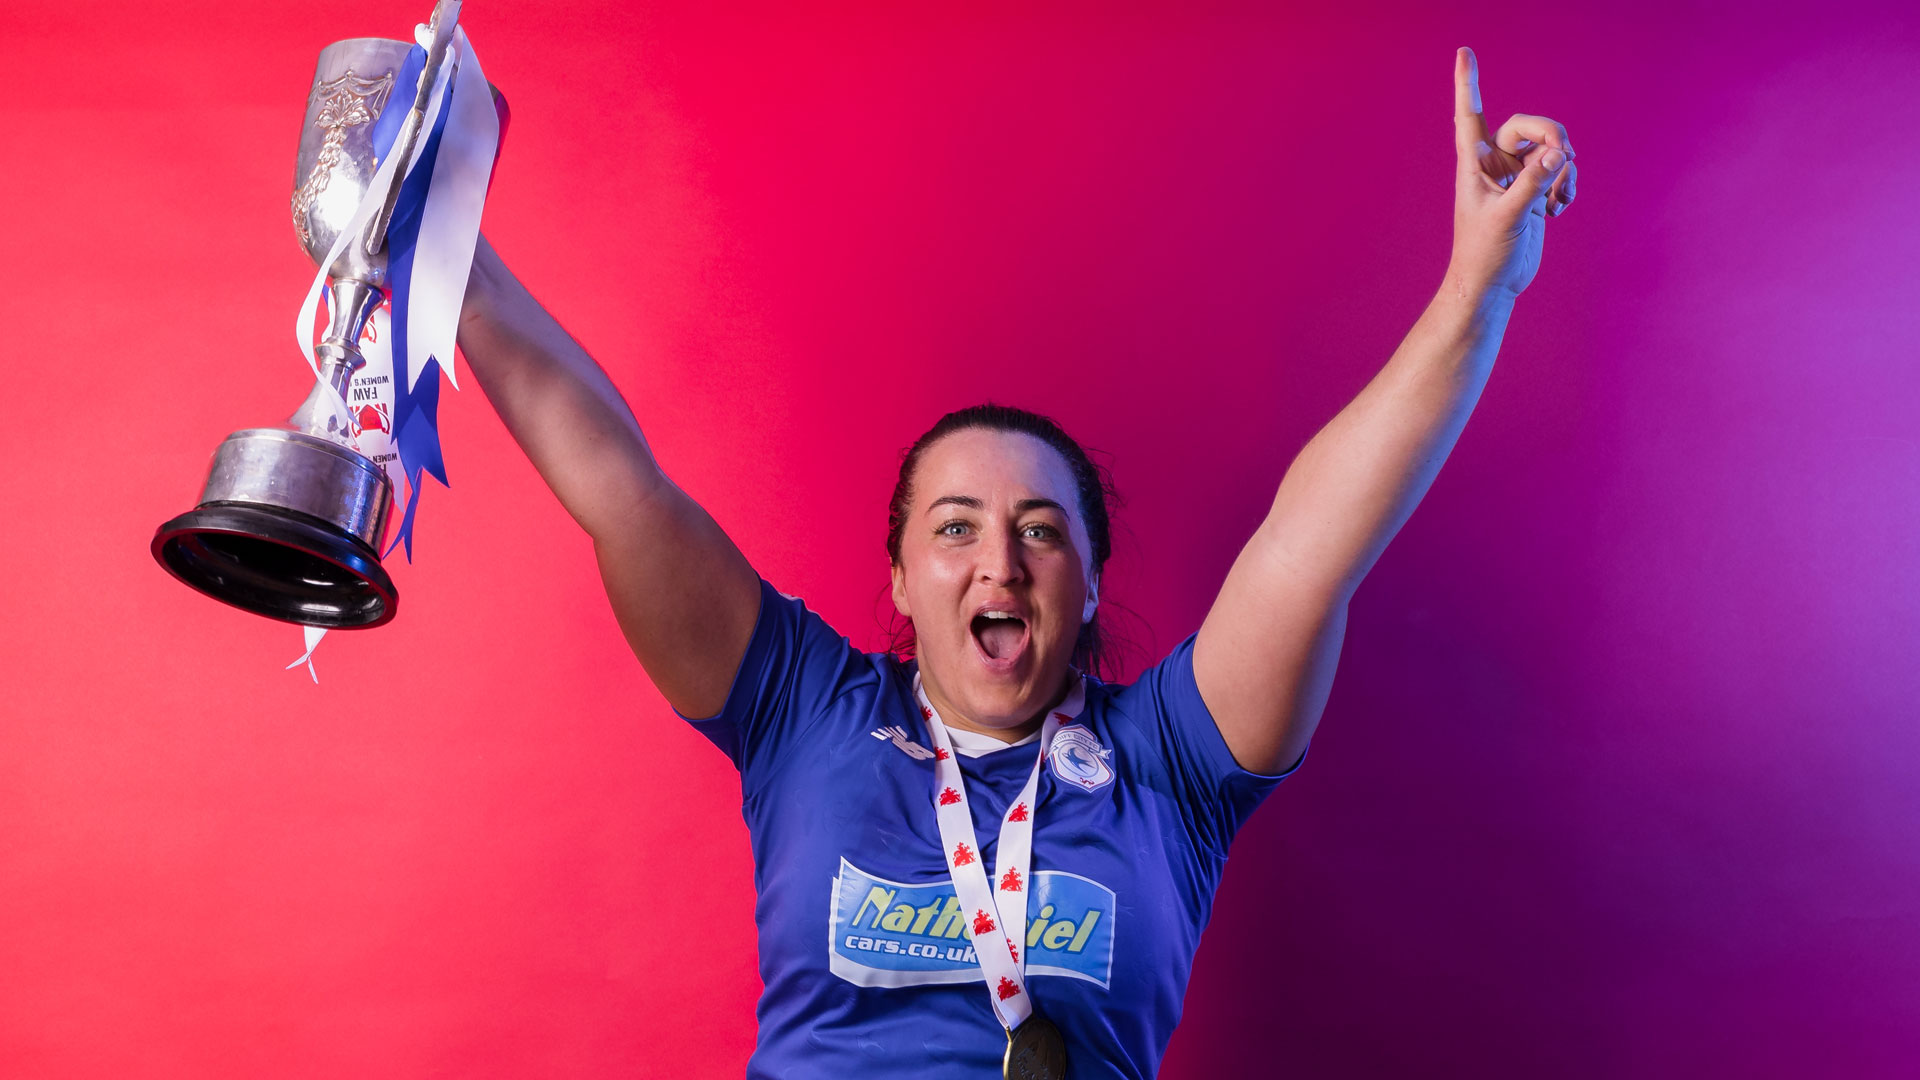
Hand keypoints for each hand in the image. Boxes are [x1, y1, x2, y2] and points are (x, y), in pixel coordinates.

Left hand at [1447, 47, 1577, 301]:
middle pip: (1528, 126)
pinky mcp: (1533, 192)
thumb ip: (1532, 183)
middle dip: (1552, 137)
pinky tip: (1557, 211)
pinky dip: (1567, 185)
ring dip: (1564, 168)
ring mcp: (1515, 178)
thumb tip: (1557, 152)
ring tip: (1557, 200)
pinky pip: (1560, 171)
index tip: (1464, 51)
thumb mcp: (1508, 217)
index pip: (1469, 115)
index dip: (1468, 83)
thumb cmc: (1484, 254)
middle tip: (1564, 158)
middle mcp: (1493, 165)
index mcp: (1474, 164)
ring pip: (1550, 150)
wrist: (1492, 286)